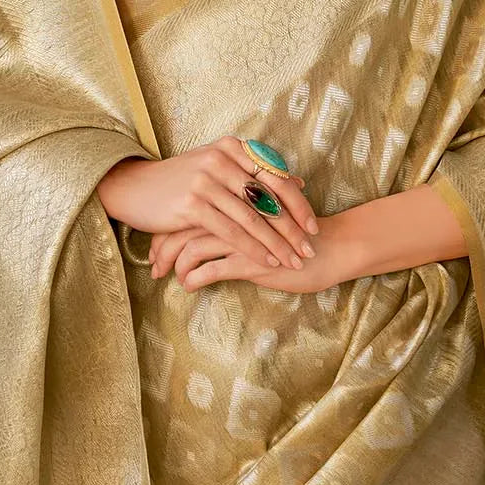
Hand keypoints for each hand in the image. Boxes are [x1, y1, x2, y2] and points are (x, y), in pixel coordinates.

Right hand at [96, 137, 317, 272]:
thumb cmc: (181, 180)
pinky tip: (266, 263)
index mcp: (232, 147)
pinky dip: (252, 249)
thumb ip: (256, 172)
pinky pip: (230, 231)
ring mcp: (206, 180)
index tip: (314, 226)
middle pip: (268, 197)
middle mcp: (221, 159)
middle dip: (292, 227)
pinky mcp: (192, 204)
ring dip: (276, 243)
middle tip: (310, 249)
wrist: (135, 187)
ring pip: (252, 217)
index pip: (275, 176)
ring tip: (293, 261)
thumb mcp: (218, 166)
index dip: (298, 204)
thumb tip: (296, 182)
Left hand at [148, 213, 349, 293]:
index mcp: (235, 199)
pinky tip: (189, 285)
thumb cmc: (297, 235)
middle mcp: (234, 213)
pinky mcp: (251, 261)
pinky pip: (211, 269)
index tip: (156, 245)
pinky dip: (194, 278)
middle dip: (162, 246)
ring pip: (191, 247)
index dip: (168, 228)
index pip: (190, 209)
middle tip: (153, 264)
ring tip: (167, 276)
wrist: (332, 248)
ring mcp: (242, 236)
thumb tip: (209, 224)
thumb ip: (238, 216)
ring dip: (174, 264)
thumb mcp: (263, 219)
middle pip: (183, 225)